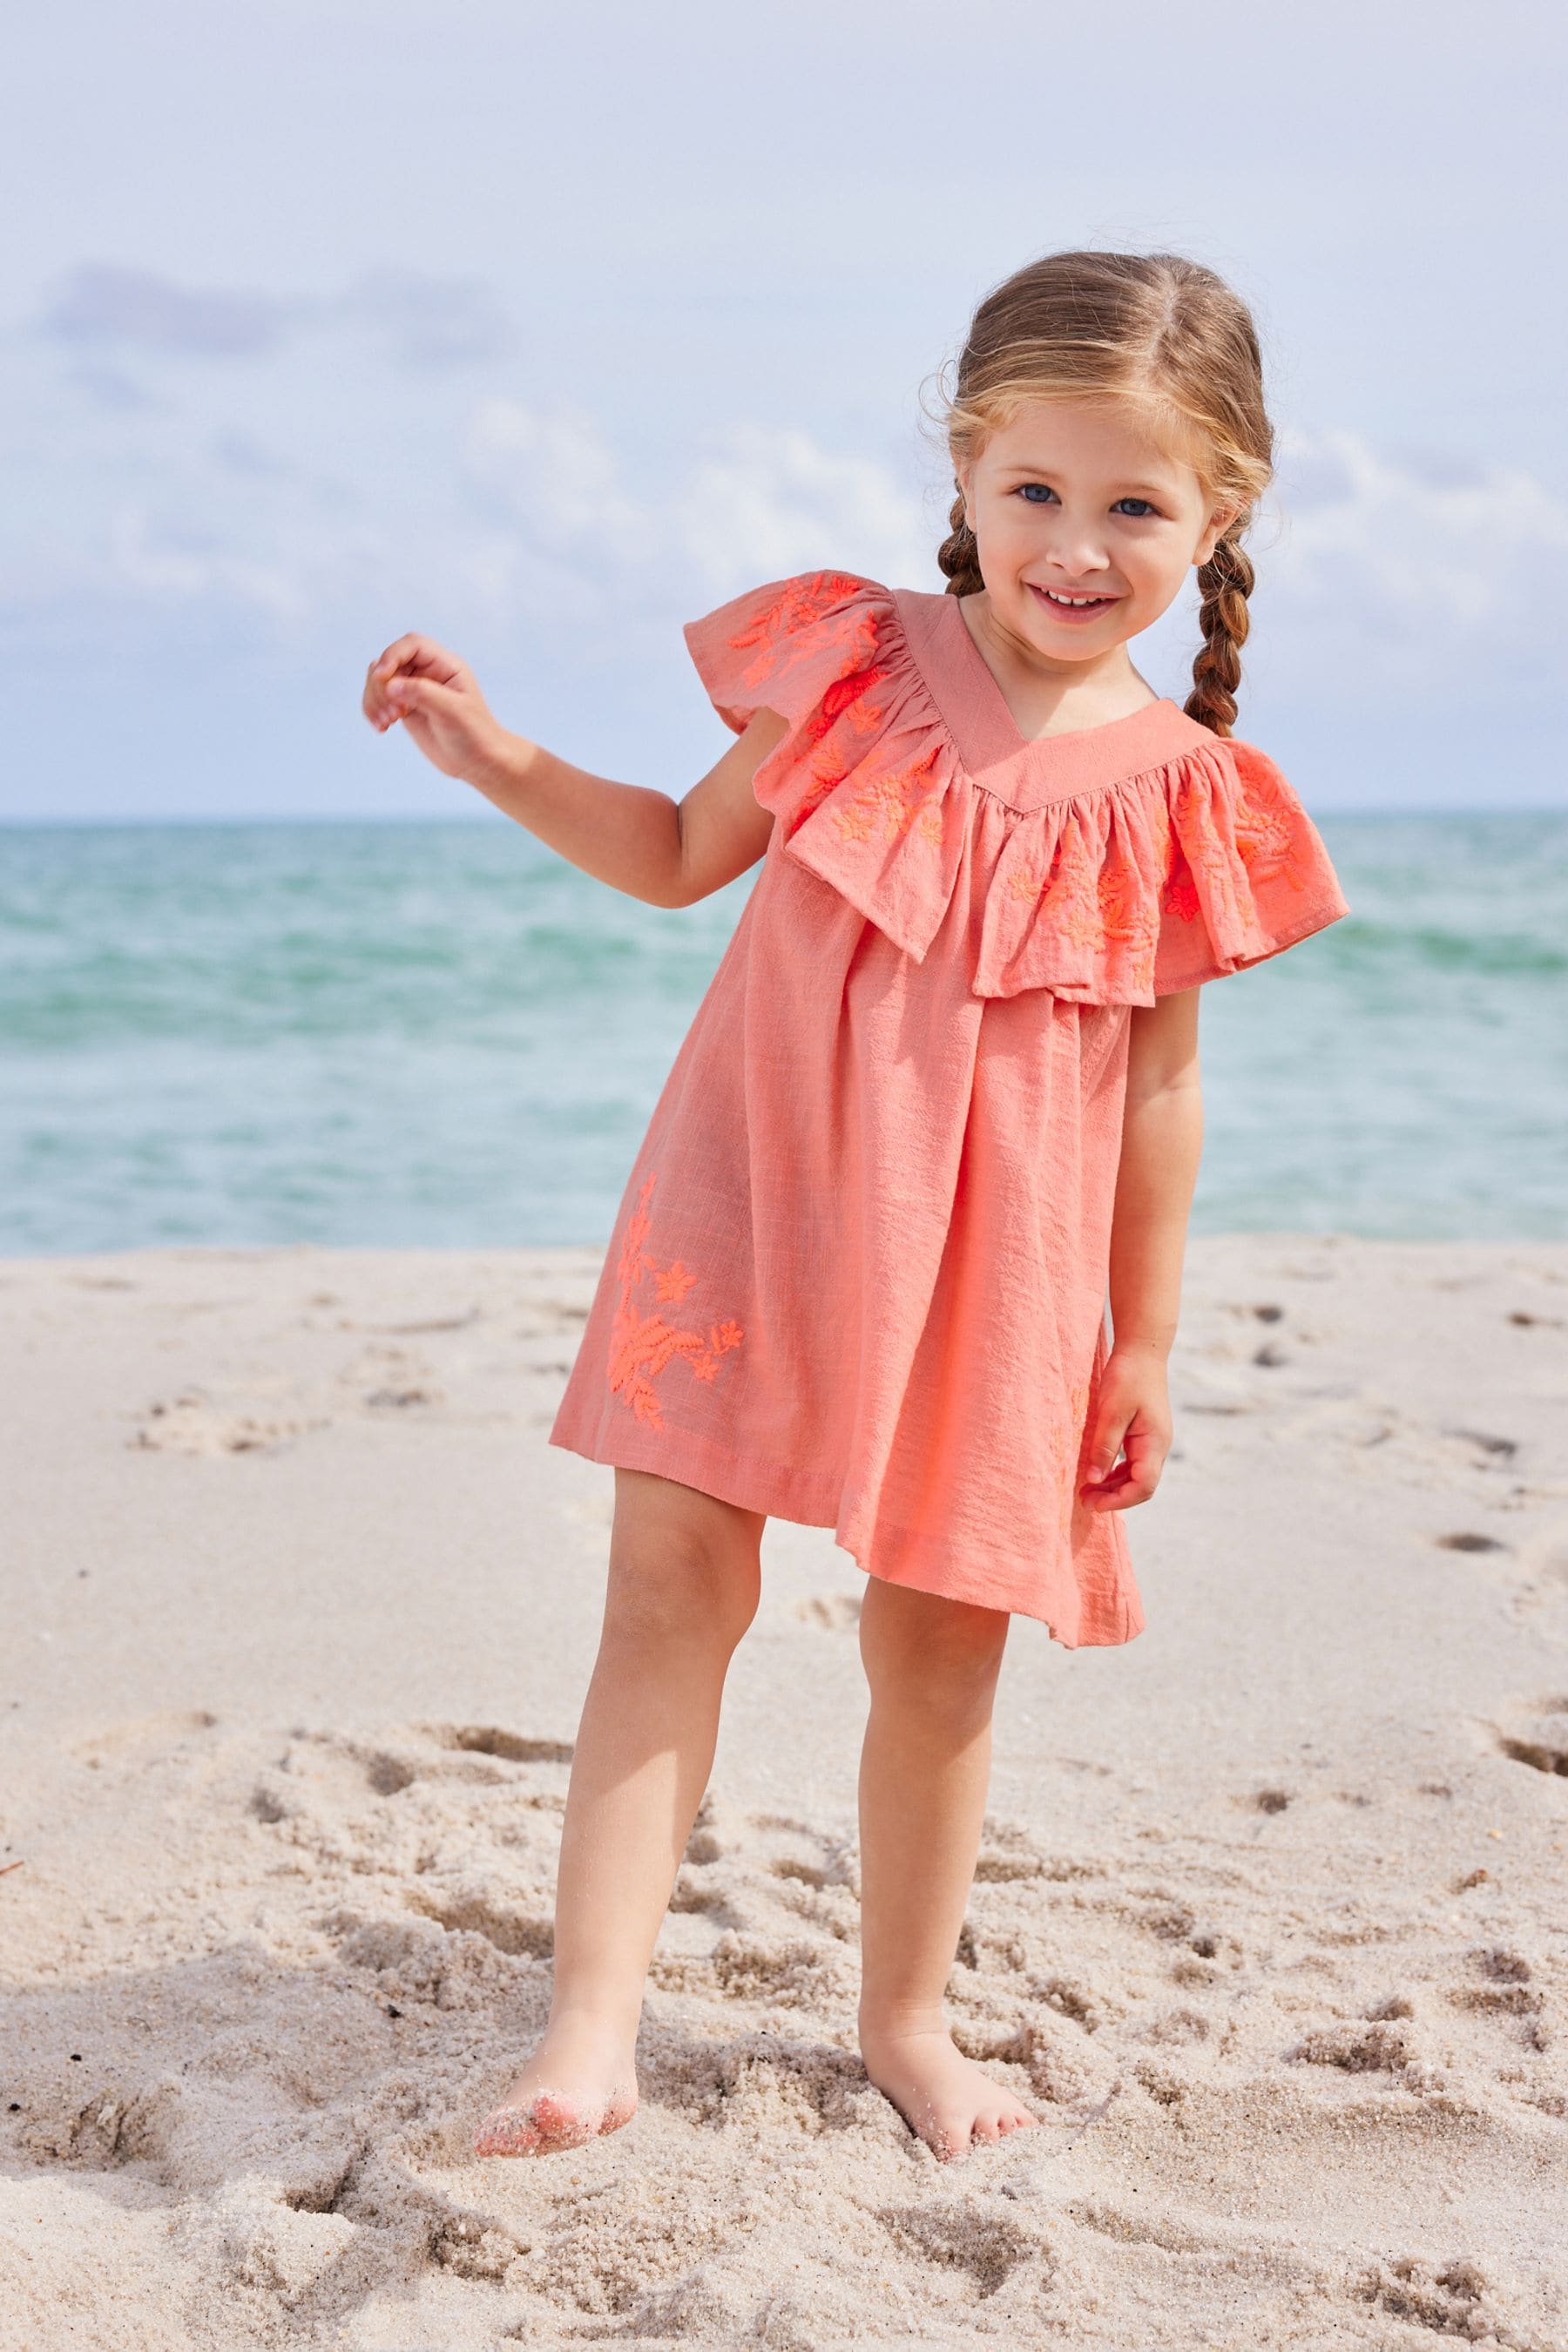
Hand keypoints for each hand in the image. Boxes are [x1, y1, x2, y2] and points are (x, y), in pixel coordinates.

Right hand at [362, 634, 508, 783]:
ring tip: (385, 723)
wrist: (478, 762)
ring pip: (380, 680)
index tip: (381, 677)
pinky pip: (379, 699)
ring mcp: (414, 689)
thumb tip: (390, 684)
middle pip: (390, 661)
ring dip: (374, 699)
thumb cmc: (475, 734)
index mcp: (445, 665)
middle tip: (392, 714)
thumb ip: (422, 693)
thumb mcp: (453, 712)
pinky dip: (372, 710)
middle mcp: (428, 672)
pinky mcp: (404, 707)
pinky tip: (381, 727)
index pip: (412, 645)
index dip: (392, 656)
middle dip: (381, 685)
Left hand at [1077, 1346, 1171, 1511]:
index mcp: (1154, 1443)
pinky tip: (1097, 1473)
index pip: (1143, 1486)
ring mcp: (1152, 1441)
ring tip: (1086, 1490)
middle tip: (1084, 1499)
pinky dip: (1115, 1472)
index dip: (1119, 1500)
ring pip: (1136, 1476)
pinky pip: (1132, 1463)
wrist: (1143, 1350)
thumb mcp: (1111, 1411)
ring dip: (1113, 1486)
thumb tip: (1095, 1480)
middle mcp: (1158, 1446)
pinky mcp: (1144, 1434)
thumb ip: (1104, 1446)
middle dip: (1114, 1497)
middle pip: (1141, 1485)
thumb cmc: (1128, 1376)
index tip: (1094, 1504)